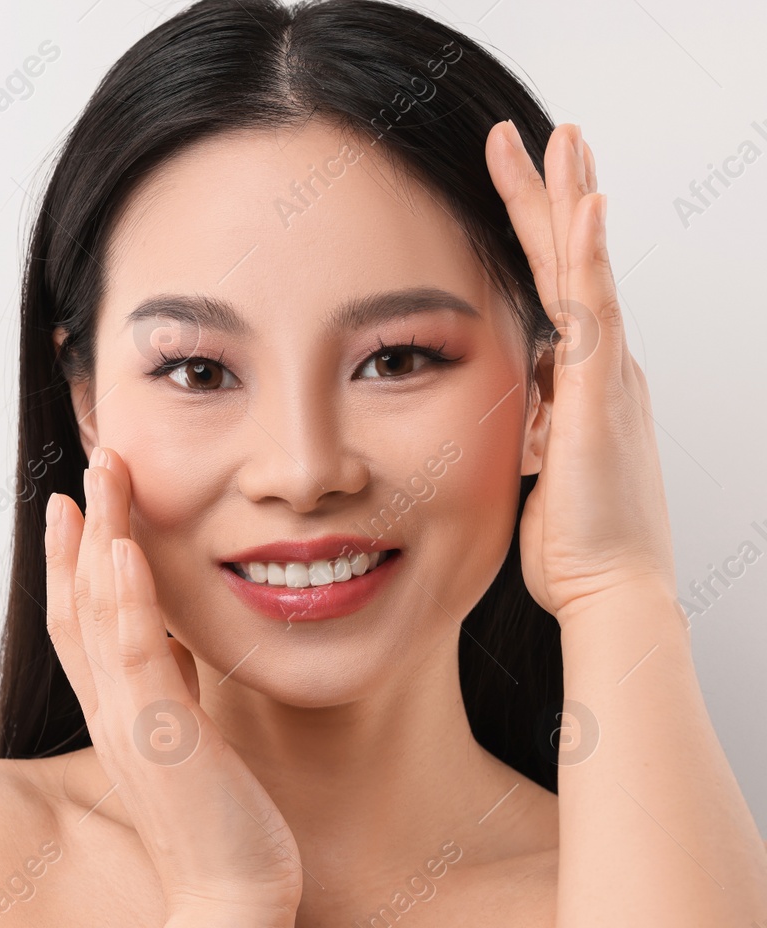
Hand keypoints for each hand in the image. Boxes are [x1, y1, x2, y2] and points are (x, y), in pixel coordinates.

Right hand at [44, 446, 303, 924]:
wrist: (233, 901)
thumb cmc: (221, 827)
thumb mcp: (189, 742)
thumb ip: (174, 694)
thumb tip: (179, 645)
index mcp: (116, 712)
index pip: (80, 621)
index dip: (70, 561)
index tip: (73, 508)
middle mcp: (110, 711)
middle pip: (79, 602)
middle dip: (82, 528)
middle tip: (89, 464)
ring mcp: (130, 722)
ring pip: (99, 613)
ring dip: (99, 538)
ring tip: (102, 476)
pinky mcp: (163, 737)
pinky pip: (136, 656)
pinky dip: (128, 599)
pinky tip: (127, 549)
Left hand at [485, 121, 677, 618]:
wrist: (610, 590)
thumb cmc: (574, 540)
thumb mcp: (538, 463)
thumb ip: (533, 418)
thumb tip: (520, 390)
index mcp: (584, 379)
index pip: (557, 287)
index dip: (539, 233)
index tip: (520, 181)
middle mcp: (603, 365)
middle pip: (571, 259)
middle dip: (552, 193)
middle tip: (533, 134)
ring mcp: (607, 374)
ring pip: (583, 268)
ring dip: (570, 199)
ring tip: (559, 138)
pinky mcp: (599, 395)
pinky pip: (594, 312)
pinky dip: (589, 257)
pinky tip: (585, 207)